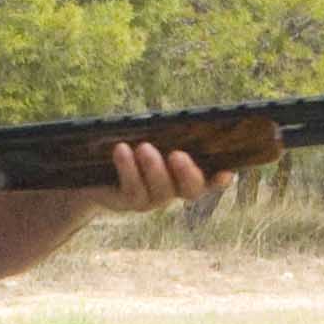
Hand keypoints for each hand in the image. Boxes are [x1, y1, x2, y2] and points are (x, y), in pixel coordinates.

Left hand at [94, 141, 220, 212]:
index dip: (219, 180)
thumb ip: (166, 134)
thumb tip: (175, 121)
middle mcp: (174, 190)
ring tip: (144, 147)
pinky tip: (121, 149)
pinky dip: (128, 168)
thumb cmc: (132, 146)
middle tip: (178, 154)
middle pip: (191, 190)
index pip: (210, 179)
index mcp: (186, 174)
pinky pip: (132, 189)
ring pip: (161, 191)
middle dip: (187, 173)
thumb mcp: (150, 137)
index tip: (226, 172)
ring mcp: (153, 200)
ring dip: (153, 168)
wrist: (96, 172)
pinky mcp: (129, 201)